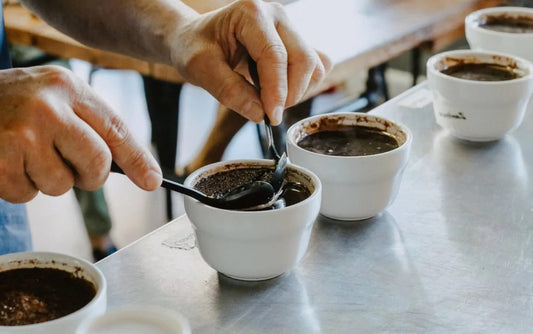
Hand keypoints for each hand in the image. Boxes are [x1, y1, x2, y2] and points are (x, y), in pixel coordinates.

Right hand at [0, 65, 161, 202]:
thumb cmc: (14, 106)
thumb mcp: (56, 100)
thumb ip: (93, 128)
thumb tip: (142, 172)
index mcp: (69, 88)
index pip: (116, 130)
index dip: (139, 160)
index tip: (153, 181)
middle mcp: (48, 107)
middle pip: (97, 164)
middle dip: (88, 175)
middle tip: (70, 165)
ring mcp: (22, 134)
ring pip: (62, 185)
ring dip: (47, 180)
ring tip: (27, 154)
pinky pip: (27, 195)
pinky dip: (19, 187)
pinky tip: (8, 162)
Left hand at [170, 0, 330, 124]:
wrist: (194, 40)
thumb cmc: (193, 48)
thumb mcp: (199, 69)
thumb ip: (228, 91)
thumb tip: (260, 113)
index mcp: (251, 13)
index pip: (275, 55)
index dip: (276, 91)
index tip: (270, 117)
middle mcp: (276, 16)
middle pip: (303, 60)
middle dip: (289, 94)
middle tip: (267, 112)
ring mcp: (289, 28)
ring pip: (315, 65)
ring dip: (297, 91)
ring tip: (269, 99)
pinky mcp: (296, 42)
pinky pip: (316, 68)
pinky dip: (303, 86)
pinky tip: (278, 91)